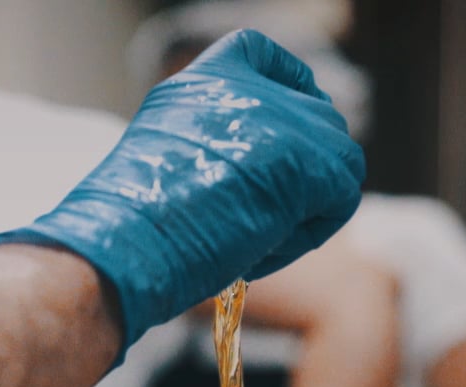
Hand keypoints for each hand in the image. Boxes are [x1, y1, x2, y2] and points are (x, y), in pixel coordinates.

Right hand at [0, 30, 365, 347]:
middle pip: (314, 117)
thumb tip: (255, 176)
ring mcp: (287, 119)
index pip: (262, 55)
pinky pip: (339, 198)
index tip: (285, 121)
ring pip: (336, 159)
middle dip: (298, 169)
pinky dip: (307, 233)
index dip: (285, 83)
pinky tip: (260, 251)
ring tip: (254, 239)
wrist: (127, 242)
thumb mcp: (162, 160)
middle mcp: (251, 88)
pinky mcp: (313, 162)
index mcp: (206, 80)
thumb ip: (209, 145)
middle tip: (259, 217)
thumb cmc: (130, 224)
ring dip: (305, 204)